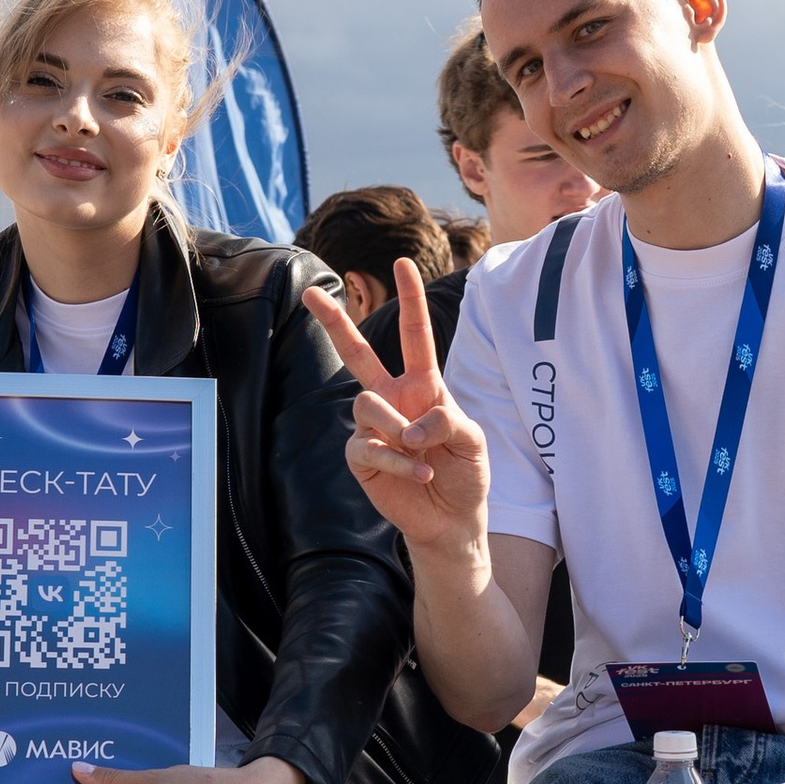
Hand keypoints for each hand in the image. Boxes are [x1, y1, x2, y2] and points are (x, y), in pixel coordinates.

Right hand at [305, 264, 492, 561]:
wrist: (452, 520)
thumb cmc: (465, 473)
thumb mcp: (474, 441)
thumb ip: (449, 420)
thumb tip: (412, 425)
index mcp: (423, 386)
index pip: (414, 336)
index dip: (409, 299)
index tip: (402, 264)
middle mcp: (393, 399)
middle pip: (357, 353)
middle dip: (334, 322)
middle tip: (310, 293)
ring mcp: (373, 427)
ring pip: (366, 403)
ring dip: (398, 427)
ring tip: (422, 449)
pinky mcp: (361, 457)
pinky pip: (367, 446)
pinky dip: (400, 462)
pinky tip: (421, 474)